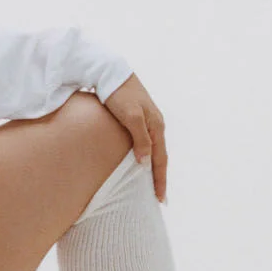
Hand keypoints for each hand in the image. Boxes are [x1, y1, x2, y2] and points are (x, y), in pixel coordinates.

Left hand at [103, 74, 167, 203]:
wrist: (110, 71)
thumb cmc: (119, 94)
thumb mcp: (131, 117)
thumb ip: (140, 139)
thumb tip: (146, 163)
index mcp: (156, 126)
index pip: (161, 159)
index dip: (160, 179)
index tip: (160, 199)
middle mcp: (155, 124)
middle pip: (160, 156)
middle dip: (159, 177)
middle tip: (159, 197)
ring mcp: (148, 120)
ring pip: (154, 149)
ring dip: (153, 167)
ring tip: (151, 184)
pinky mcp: (138, 117)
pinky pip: (146, 142)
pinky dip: (147, 155)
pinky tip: (140, 161)